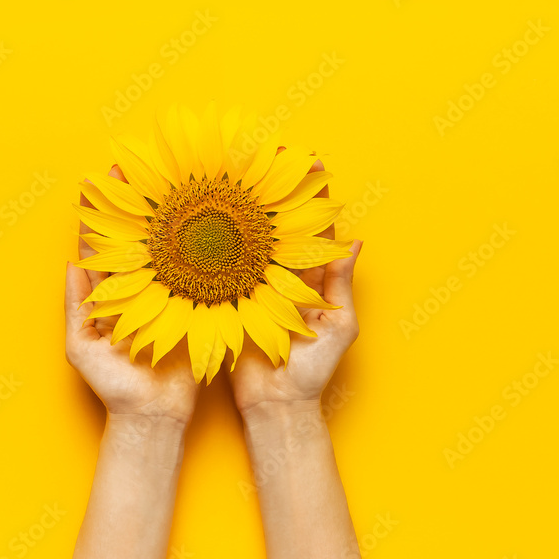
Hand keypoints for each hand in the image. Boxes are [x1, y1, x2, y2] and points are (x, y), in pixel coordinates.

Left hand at [64, 166, 200, 425]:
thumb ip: (78, 307)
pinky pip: (197, 274)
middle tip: (136, 166)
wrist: (153, 417)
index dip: (98, 214)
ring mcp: (167, 297)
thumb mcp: (82, 349)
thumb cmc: (113, 388)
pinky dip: (200, 248)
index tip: (97, 180)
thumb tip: (72, 264)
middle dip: (134, 202)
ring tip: (170, 180)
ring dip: (167, 215)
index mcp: (110, 295)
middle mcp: (139, 290)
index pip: (101, 246)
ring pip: (167, 249)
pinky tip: (204, 220)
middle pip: (135, 237)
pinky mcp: (193, 308)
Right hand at [228, 160, 362, 415]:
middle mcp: (280, 276)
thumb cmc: (312, 371)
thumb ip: (339, 283)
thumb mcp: (338, 326)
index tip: (312, 161)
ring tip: (234, 172)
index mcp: (310, 279)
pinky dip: (214, 243)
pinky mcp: (227, 300)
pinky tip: (205, 216)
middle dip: (274, 189)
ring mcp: (251, 286)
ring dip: (242, 208)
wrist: (275, 406)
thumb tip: (353, 241)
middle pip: (278, 225)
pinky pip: (220, 268)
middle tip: (267, 152)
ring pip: (247, 240)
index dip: (314, 196)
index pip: (314, 228)